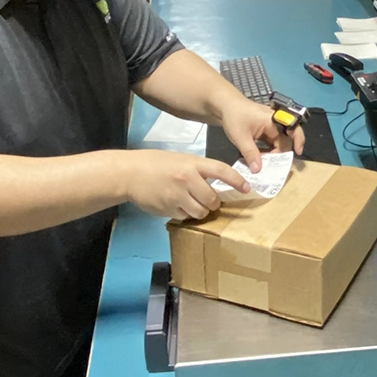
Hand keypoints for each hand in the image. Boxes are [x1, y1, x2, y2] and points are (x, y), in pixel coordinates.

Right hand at [122, 150, 249, 220]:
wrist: (129, 173)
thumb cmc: (155, 164)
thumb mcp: (179, 159)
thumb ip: (197, 170)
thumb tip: (214, 185)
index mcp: (191, 163)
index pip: (220, 171)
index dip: (236, 180)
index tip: (247, 188)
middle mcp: (186, 179)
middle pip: (212, 199)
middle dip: (214, 203)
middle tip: (210, 201)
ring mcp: (176, 196)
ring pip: (200, 212)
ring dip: (201, 211)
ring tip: (191, 203)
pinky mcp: (167, 209)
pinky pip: (185, 217)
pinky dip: (185, 214)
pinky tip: (176, 205)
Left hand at [220, 97, 305, 172]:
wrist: (223, 104)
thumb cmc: (234, 116)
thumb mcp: (241, 137)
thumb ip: (250, 154)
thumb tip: (258, 170)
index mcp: (273, 121)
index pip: (292, 130)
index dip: (299, 141)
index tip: (298, 153)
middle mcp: (274, 123)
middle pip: (283, 140)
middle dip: (278, 154)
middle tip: (270, 167)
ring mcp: (268, 126)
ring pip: (275, 142)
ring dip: (270, 153)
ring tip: (263, 164)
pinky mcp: (261, 129)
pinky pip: (268, 141)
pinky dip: (264, 150)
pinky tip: (257, 157)